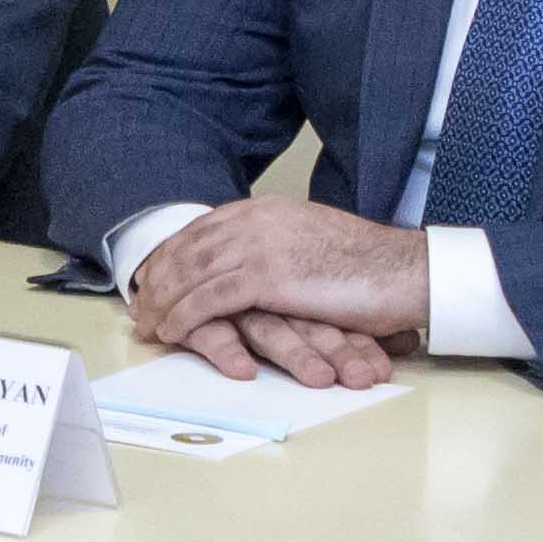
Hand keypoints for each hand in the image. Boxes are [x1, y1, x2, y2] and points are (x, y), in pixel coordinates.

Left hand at [126, 198, 426, 395]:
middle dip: (158, 279)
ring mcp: (259, 245)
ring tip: (147, 324)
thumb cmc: (367, 267)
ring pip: (191, 272)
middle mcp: (255, 220)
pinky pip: (209, 298)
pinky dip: (184, 316)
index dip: (172, 256)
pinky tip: (171, 331)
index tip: (153, 278)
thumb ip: (277, 247)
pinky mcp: (266, 275)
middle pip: (188, 249)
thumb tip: (252, 267)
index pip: (202, 230)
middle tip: (138, 305)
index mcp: (265, 210)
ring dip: (163, 300)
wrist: (404, 271)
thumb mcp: (310, 243)